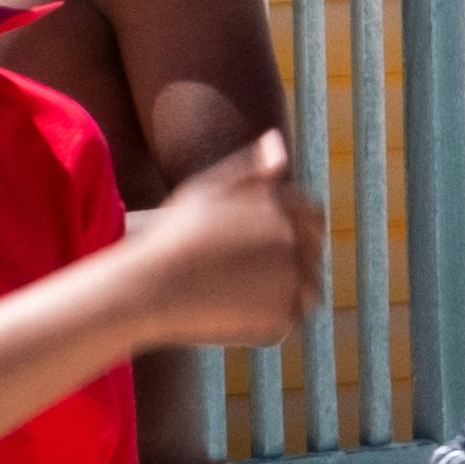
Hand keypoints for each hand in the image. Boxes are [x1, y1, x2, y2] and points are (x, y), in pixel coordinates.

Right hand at [126, 131, 326, 352]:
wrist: (150, 287)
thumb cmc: (172, 237)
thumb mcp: (206, 190)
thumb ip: (249, 169)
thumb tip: (278, 141)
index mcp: (279, 205)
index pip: (314, 218)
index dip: (297, 233)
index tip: (271, 248)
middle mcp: (292, 239)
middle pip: (312, 256)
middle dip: (290, 265)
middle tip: (245, 277)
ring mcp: (289, 280)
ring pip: (307, 292)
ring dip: (286, 295)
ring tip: (241, 297)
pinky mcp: (281, 316)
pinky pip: (288, 320)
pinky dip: (270, 322)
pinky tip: (235, 315)